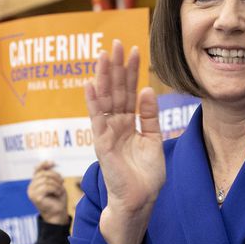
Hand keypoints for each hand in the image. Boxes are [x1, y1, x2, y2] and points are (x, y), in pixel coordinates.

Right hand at [27, 161, 68, 224]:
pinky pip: (47, 187)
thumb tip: (50, 162)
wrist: (58, 213)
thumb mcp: (56, 183)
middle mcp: (31, 187)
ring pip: (46, 180)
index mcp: (35, 182)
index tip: (53, 163)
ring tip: (60, 190)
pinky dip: (56, 189)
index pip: (37, 169)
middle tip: (62, 182)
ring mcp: (32, 192)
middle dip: (56, 176)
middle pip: (43, 174)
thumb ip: (51, 174)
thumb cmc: (58, 199)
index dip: (44, 164)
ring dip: (57, 184)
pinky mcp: (35, 197)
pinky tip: (58, 193)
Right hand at [85, 40, 164, 243]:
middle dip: (116, 67)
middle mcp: (115, 125)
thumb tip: (148, 90)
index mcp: (129, 124)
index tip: (136, 50)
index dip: (132, 72)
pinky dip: (93, 102)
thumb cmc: (145, 175)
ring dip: (103, 77)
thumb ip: (150, 116)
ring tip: (103, 55)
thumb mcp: (154, 139)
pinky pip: (97, 120)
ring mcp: (107, 134)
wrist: (139, 200)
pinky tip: (90, 84)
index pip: (130, 92)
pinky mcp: (102, 145)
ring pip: (104, 100)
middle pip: (115, 90)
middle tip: (118, 43)